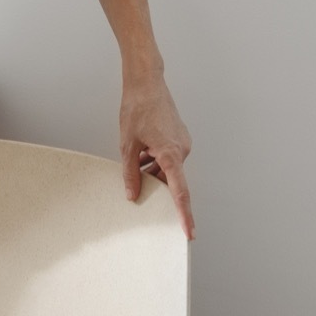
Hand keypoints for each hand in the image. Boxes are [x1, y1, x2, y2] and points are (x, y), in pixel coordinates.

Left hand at [119, 74, 193, 239]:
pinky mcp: (180, 138)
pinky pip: (169, 158)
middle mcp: (181, 150)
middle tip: (140, 186)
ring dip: (153, 172)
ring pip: (169, 169)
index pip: (180, 191)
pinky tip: (141, 154)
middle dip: (156, 186)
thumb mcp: (127, 146)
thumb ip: (130, 173)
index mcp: (170, 153)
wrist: (146, 83)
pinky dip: (156, 161)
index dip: (184, 214)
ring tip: (135, 159)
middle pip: (171, 180)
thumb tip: (133, 194)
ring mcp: (182, 143)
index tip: (188, 232)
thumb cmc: (137, 110)